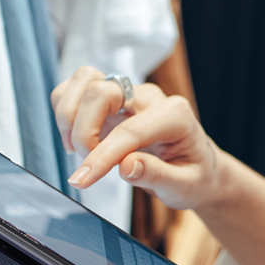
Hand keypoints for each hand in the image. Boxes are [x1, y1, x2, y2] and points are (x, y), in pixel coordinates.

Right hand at [51, 67, 220, 210]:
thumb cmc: (193, 176)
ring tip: (78, 148)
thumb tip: (126, 166)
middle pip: (101, 91)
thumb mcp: (184, 186)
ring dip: (70, 114)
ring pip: (84, 78)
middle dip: (83, 131)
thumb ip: (157, 176)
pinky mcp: (111, 99)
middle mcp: (149, 97)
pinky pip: (78, 87)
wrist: (197, 167)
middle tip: (88, 166)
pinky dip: (67, 109)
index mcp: (175, 115)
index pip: (129, 129)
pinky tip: (76, 139)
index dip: (100, 155)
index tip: (81, 180)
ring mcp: (128, 93)